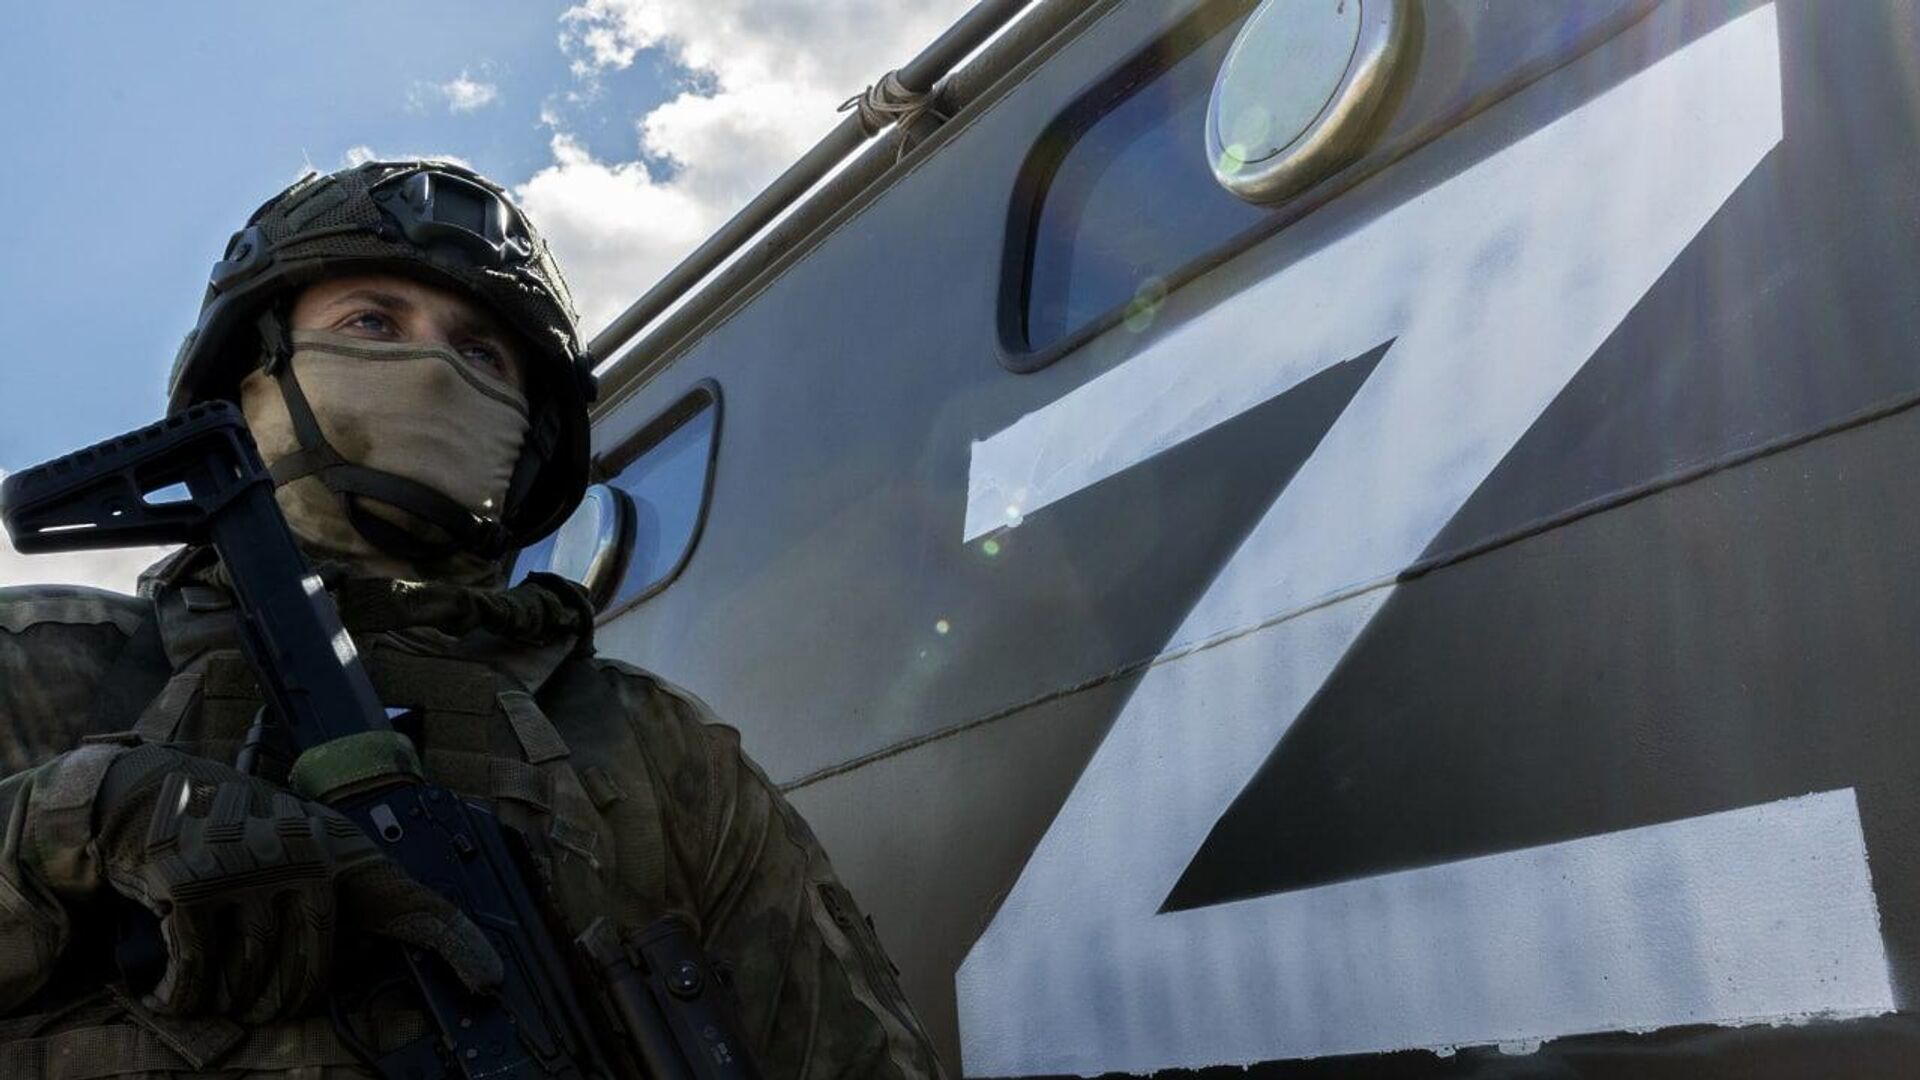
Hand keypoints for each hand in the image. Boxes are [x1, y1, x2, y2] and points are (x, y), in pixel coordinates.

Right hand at [91, 745, 502, 1020]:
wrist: (154, 793)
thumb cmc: (238, 836)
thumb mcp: (302, 853)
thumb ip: (338, 900)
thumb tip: (364, 961)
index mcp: (343, 858)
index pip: (419, 904)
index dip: (460, 943)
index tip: (493, 979)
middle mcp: (307, 859)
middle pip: (310, 979)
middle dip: (277, 1001)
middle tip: (253, 995)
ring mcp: (250, 870)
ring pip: (250, 983)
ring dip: (226, 998)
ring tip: (211, 980)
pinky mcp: (193, 886)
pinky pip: (196, 977)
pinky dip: (180, 994)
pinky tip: (170, 991)